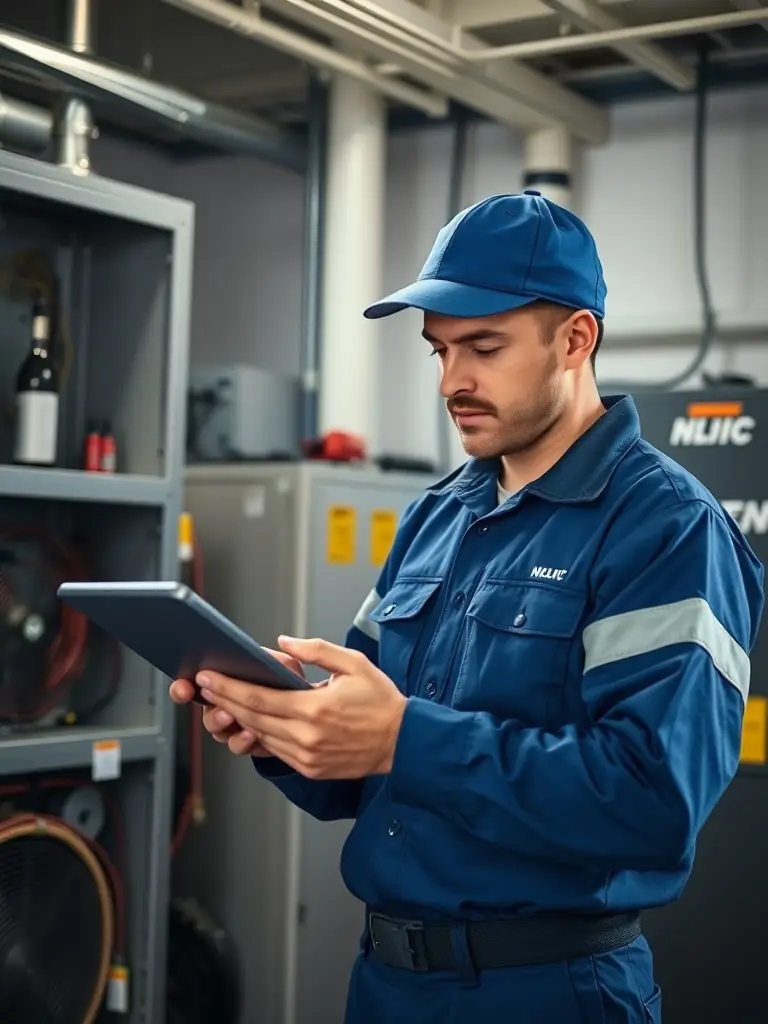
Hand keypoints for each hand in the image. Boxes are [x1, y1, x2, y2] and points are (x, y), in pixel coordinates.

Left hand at [196, 636, 406, 778]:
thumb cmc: (381, 700)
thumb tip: (283, 642)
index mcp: (315, 708)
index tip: (208, 677)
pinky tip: (248, 722)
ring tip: (220, 702)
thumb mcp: (354, 663)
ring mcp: (307, 757)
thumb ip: (316, 650)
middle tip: (203, 686)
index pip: (258, 697)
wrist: (403, 742)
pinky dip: (258, 735)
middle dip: (223, 700)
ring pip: (260, 736)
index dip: (228, 687)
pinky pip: (275, 751)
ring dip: (237, 719)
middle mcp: (307, 736)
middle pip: (252, 718)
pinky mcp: (310, 769)